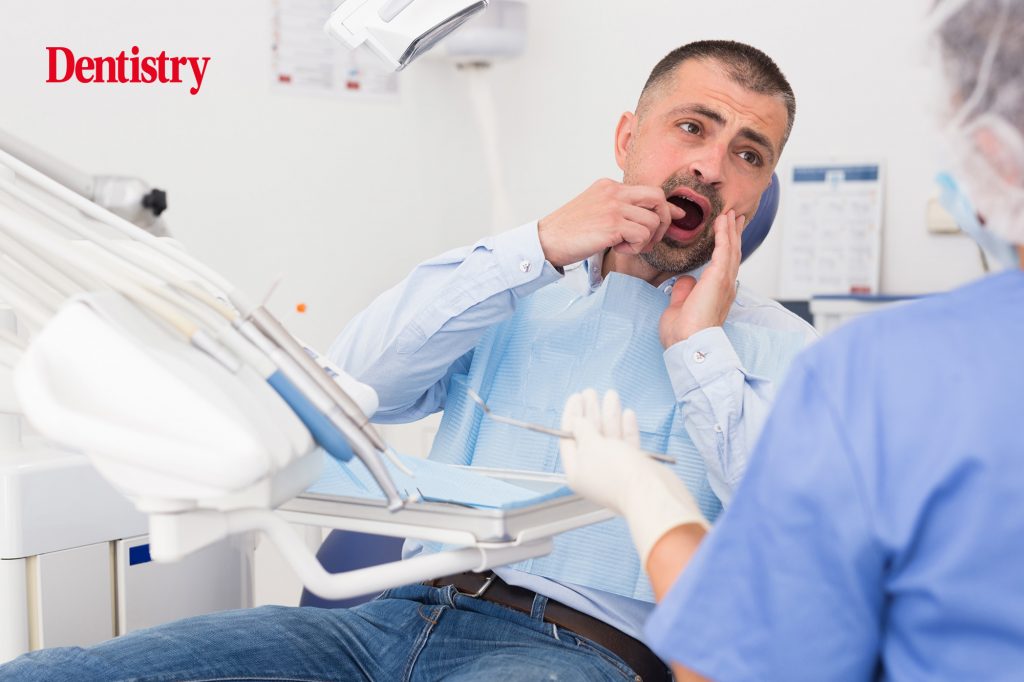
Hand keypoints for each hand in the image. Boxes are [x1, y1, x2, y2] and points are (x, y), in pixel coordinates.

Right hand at [538, 179, 684, 267]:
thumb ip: (621, 208)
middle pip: (658, 199)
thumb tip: (653, 214)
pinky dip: (635, 248)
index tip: (677, 217)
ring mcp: (613, 207)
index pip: (649, 190)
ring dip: (645, 240)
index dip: (667, 207)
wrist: (546, 240)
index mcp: (610, 186)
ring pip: (652, 222)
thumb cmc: (569, 231)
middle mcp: (614, 193)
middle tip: (651, 239)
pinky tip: (618, 249)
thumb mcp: (595, 209)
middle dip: (664, 221)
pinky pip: (643, 236)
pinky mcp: (612, 225)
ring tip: (626, 246)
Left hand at [560, 389, 707, 566]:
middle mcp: (595, 471)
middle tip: (591, 392)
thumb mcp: (592, 446)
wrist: (651, 493)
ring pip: (610, 437)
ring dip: (609, 415)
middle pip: (589, 436)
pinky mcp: (635, 467)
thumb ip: (583, 431)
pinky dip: (626, 428)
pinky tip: (627, 414)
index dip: (572, 416)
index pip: (569, 438)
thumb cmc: (618, 473)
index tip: (576, 397)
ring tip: (611, 395)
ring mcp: (616, 469)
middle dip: (590, 412)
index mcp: (577, 471)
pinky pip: (627, 444)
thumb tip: (578, 423)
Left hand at [659, 210, 745, 346]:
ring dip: (730, 230)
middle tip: (734, 218)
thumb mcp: (680, 306)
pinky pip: (724, 250)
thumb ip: (684, 291)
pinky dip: (724, 234)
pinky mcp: (719, 278)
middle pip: (732, 255)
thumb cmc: (683, 333)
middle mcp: (725, 287)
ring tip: (729, 214)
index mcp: (718, 294)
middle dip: (733, 235)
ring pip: (731, 249)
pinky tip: (722, 221)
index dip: (726, 249)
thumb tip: (685, 279)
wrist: (689, 343)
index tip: (726, 234)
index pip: (723, 266)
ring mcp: (724, 282)